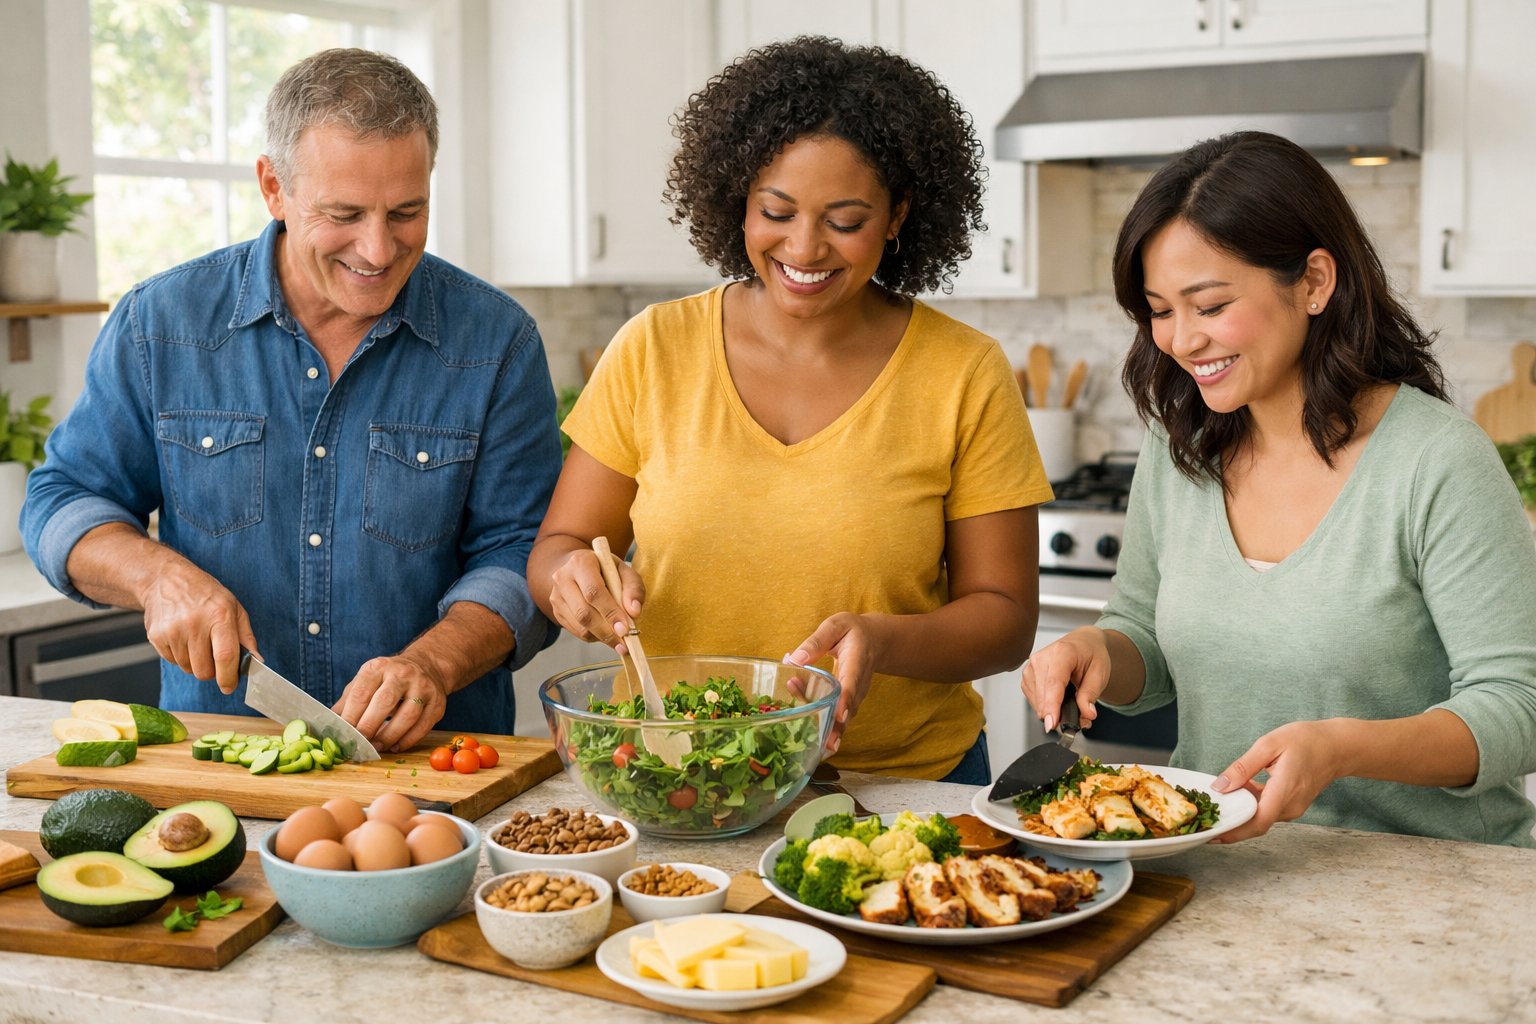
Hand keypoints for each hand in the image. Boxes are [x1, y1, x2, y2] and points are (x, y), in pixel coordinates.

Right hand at [140, 560, 257, 695]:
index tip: (229, 687)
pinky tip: (182, 638)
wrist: (166, 579)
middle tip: (214, 658)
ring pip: (188, 669)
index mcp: (219, 615)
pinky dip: (180, 656)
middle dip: (212, 671)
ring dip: (195, 663)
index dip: (228, 677)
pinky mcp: (156, 636)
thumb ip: (246, 636)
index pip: (225, 656)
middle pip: (204, 670)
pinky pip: (172, 662)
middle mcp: (195, 624)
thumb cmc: (205, 594)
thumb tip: (257, 660)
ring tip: (197, 641)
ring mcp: (173, 631)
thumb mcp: (233, 607)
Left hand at [333, 654, 449, 753]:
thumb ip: (347, 702)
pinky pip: (423, 726)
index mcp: (378, 667)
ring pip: (408, 715)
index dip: (350, 717)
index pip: (361, 693)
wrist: (426, 667)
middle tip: (359, 746)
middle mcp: (402, 674)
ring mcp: (423, 687)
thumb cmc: (387, 679)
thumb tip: (328, 726)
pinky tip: (395, 747)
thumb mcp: (365, 681)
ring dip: (390, 736)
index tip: (342, 736)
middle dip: (369, 727)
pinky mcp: (438, 702)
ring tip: (376, 748)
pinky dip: (408, 740)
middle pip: (385, 702)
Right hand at [546, 547, 645, 653]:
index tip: (625, 629)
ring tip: (618, 639)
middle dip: (607, 631)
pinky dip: (594, 637)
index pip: (594, 592)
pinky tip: (605, 632)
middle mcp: (563, 578)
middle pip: (584, 613)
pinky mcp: (556, 611)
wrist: (579, 569)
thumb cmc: (606, 570)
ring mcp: (556, 596)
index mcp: (581, 562)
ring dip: (602, 637)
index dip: (610, 612)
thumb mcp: (624, 571)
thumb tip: (634, 612)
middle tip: (624, 642)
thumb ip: (633, 588)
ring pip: (580, 626)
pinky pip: (577, 632)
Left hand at [784, 613, 880, 755]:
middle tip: (827, 745)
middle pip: (850, 708)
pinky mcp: (849, 702)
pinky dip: (828, 728)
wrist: (875, 640)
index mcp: (856, 661)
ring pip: (845, 717)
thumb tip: (794, 659)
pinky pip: (839, 717)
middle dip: (839, 727)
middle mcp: (859, 683)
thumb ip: (816, 641)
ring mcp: (856, 695)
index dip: (846, 700)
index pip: (852, 683)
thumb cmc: (852, 631)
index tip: (840, 716)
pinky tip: (814, 742)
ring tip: (818, 746)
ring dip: (830, 730)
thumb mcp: (835, 626)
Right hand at [1020, 626, 1109, 732]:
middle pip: (1043, 695)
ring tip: (1071, 708)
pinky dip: (1045, 706)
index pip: (1053, 683)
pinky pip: (1033, 698)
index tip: (1052, 724)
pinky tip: (1058, 702)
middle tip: (1078, 722)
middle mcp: (1042, 658)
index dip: (1051, 705)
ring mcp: (1031, 666)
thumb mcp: (1100, 673)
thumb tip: (1087, 714)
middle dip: (1057, 714)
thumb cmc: (1091, 654)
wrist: (1083, 643)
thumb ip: (1091, 694)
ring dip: (1052, 711)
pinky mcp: (1027, 675)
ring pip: (1036, 700)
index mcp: (1062, 652)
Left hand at [1208, 720, 1344, 842]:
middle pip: (1255, 823)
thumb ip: (1243, 768)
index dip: (1234, 832)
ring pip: (1260, 817)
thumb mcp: (1269, 745)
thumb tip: (1220, 786)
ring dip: (1240, 810)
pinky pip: (1267, 809)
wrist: (1337, 746)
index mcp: (1285, 791)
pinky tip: (1240, 788)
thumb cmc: (1306, 740)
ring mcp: (1293, 808)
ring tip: (1218, 799)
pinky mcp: (1292, 805)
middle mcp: (1290, 806)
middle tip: (1205, 817)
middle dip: (1231, 822)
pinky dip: (1251, 804)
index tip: (1211, 834)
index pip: (1257, 822)